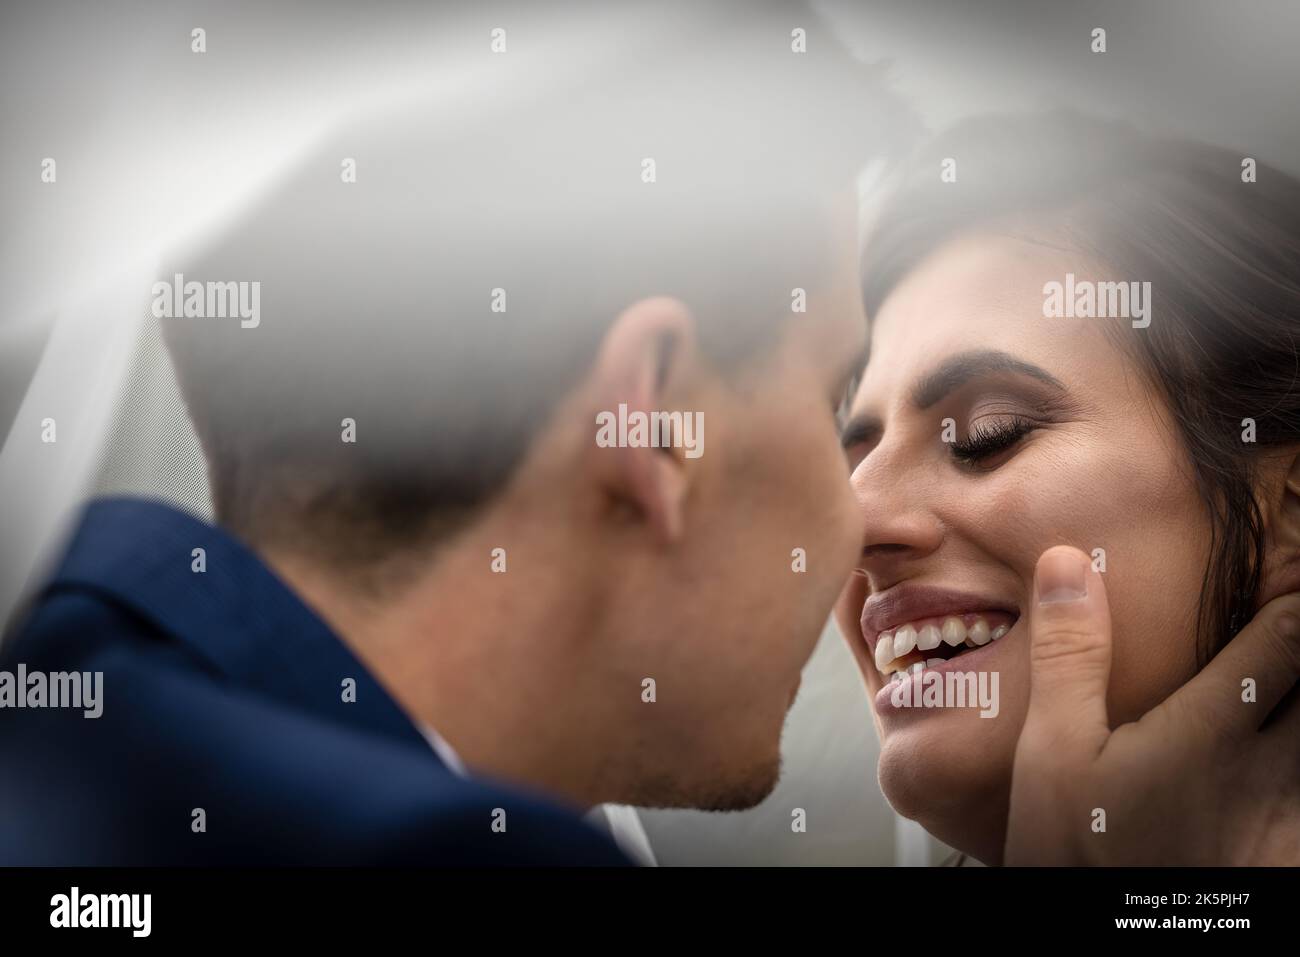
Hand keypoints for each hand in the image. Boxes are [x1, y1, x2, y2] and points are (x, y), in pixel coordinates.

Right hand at [1005, 545, 1299, 864]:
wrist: (1107, 947)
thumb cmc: (1072, 851)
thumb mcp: (1049, 752)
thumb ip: (1070, 656)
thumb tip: (1069, 563)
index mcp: (1207, 732)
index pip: (1285, 640)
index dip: (1298, 596)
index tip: (1292, 570)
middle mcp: (1267, 772)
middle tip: (1293, 623)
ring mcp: (1290, 822)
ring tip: (1291, 685)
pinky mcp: (1291, 860)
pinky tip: (1282, 766)